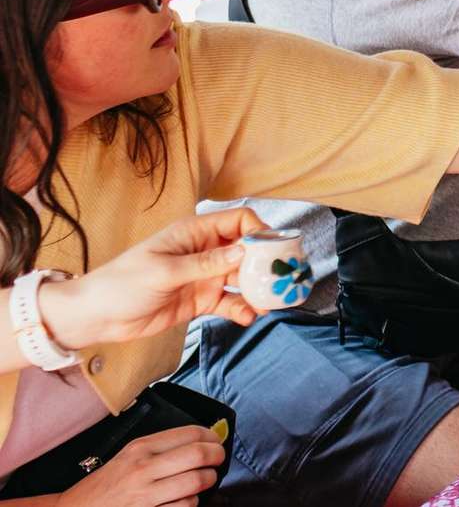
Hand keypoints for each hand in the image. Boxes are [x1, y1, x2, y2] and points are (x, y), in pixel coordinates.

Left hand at [41, 209, 268, 351]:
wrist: (97, 316)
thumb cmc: (121, 283)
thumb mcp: (164, 271)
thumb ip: (206, 263)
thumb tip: (243, 252)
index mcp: (194, 233)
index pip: (238, 221)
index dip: (259, 232)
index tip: (271, 251)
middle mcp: (205, 252)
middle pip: (247, 251)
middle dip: (266, 264)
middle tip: (281, 279)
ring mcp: (205, 277)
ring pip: (243, 278)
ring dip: (258, 289)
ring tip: (269, 303)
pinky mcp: (201, 301)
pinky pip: (230, 302)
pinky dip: (242, 308)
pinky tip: (247, 316)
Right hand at [54, 425, 225, 506]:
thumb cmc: (105, 486)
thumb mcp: (128, 457)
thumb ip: (161, 448)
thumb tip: (202, 440)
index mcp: (139, 448)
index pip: (190, 433)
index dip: (212, 437)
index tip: (216, 442)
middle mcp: (143, 469)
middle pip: (199, 455)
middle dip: (218, 457)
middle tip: (218, 460)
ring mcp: (145, 495)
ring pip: (197, 482)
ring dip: (207, 482)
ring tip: (203, 481)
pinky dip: (191, 504)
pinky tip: (184, 500)